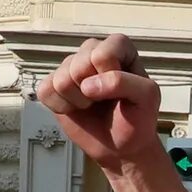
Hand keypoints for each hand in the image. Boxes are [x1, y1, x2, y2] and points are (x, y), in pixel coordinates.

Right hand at [34, 35, 166, 174]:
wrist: (121, 145)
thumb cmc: (137, 118)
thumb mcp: (147, 98)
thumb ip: (123, 83)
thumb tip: (86, 85)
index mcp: (118, 46)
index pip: (102, 54)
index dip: (109, 77)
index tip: (121, 90)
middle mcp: (91, 50)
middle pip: (78, 66)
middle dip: (92, 92)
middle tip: (104, 100)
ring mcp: (70, 66)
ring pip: (61, 80)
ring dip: (78, 101)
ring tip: (91, 104)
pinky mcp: (53, 83)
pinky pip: (45, 91)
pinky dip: (61, 107)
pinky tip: (76, 109)